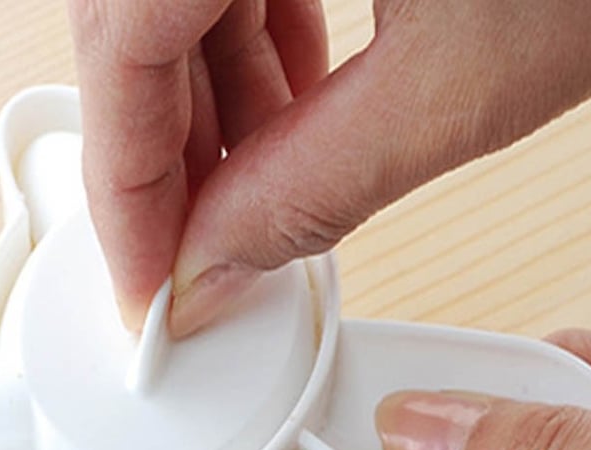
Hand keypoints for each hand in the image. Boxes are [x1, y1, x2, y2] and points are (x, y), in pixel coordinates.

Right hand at [70, 0, 590, 332]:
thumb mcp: (466, 81)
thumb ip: (315, 187)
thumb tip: (215, 266)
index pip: (124, 41)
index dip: (124, 183)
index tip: (147, 280)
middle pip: (134, 22)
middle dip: (165, 157)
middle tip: (201, 250)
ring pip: (177, 0)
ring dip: (210, 110)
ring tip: (259, 185)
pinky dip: (250, 50)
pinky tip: (294, 101)